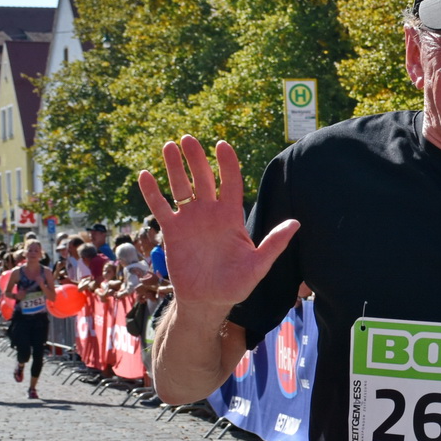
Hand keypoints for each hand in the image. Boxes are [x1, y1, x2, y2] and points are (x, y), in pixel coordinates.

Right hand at [139, 136, 298, 312]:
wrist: (208, 301)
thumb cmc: (236, 285)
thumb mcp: (258, 265)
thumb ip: (274, 243)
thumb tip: (296, 223)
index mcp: (231, 217)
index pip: (230, 183)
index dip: (227, 164)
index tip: (222, 144)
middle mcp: (210, 213)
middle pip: (203, 179)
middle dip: (196, 158)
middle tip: (188, 139)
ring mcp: (190, 220)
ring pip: (181, 187)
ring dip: (174, 167)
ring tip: (168, 146)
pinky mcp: (172, 231)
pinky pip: (160, 208)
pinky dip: (152, 192)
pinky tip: (145, 174)